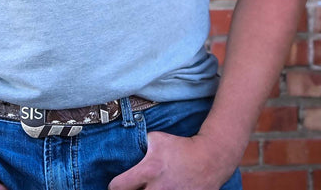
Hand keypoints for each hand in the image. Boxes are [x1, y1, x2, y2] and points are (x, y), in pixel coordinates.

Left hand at [108, 131, 233, 189]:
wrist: (208, 159)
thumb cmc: (180, 147)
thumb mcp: (156, 139)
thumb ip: (141, 146)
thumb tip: (129, 147)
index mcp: (148, 171)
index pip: (118, 187)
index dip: (114, 186)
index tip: (118, 184)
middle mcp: (157, 189)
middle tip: (134, 188)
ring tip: (149, 188)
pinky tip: (163, 189)